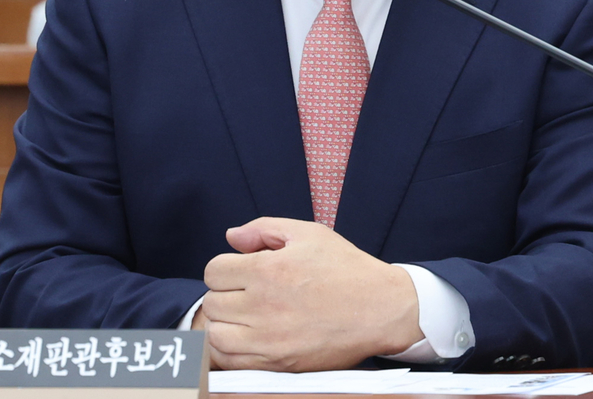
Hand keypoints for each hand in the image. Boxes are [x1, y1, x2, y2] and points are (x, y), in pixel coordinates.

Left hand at [201, 217, 422, 370]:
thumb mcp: (308, 233)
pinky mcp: (277, 364)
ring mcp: (268, 339)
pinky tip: (248, 337)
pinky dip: (231, 349)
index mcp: (267, 270)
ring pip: (215, 334)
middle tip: (247, 292)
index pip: (213, 271)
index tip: (242, 271)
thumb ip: (264, 228)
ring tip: (245, 315)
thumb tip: (232, 236)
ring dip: (225, 322)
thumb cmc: (346, 268)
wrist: (381, 309)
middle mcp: (262, 305)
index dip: (226, 267)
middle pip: (212, 302)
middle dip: (226, 293)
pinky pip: (231, 361)